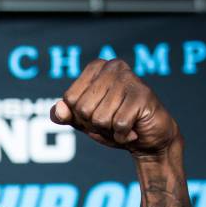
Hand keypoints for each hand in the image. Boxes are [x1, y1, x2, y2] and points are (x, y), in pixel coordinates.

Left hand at [50, 59, 178, 154]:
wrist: (147, 139)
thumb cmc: (113, 125)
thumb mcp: (82, 121)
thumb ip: (64, 115)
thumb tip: (59, 108)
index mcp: (95, 67)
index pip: (70, 99)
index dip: (79, 116)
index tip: (97, 114)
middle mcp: (113, 67)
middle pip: (84, 108)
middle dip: (94, 125)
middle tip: (112, 121)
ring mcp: (130, 79)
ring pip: (100, 118)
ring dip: (109, 131)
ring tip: (123, 124)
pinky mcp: (143, 96)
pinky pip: (119, 125)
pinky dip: (122, 135)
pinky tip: (132, 130)